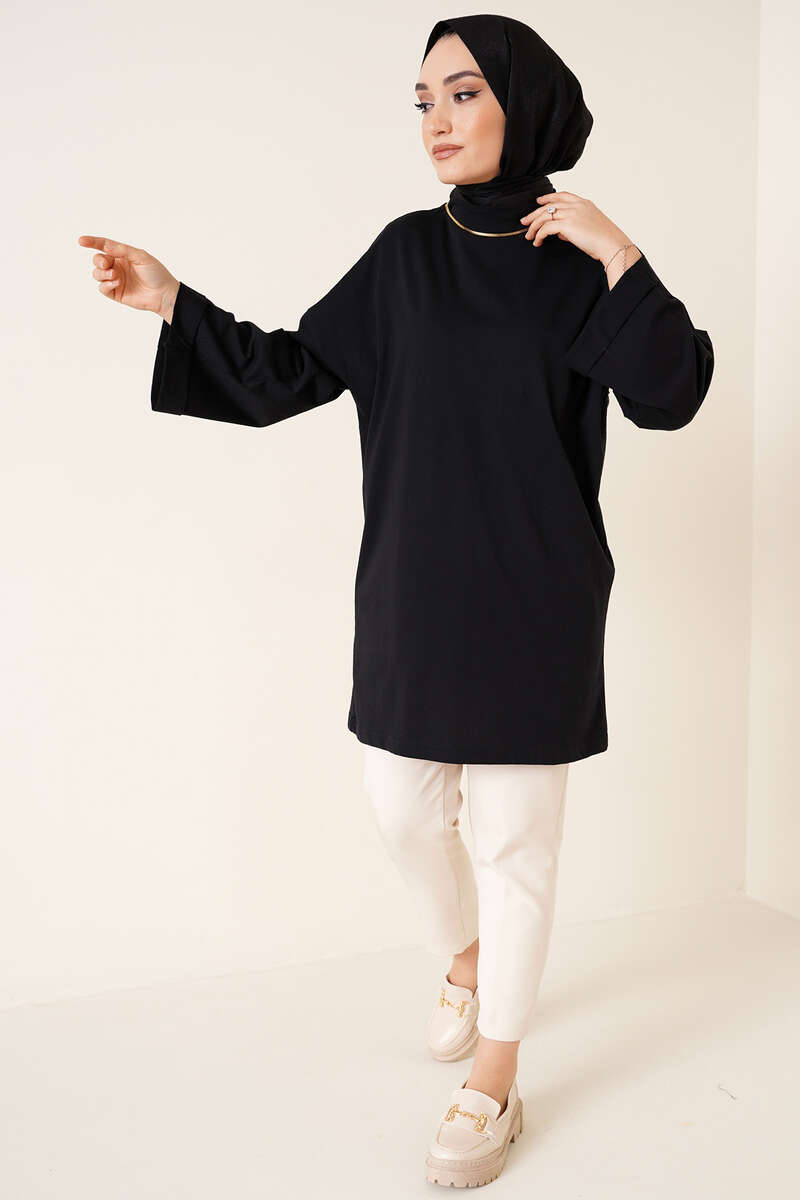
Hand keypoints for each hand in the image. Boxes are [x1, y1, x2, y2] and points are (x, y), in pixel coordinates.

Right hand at [77, 235, 179, 320]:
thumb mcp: (140, 256)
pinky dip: (106, 284)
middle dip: (99, 261)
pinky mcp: (115, 293)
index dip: (92, 242)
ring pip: (97, 274)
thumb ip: (122, 250)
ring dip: (103, 273)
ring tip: (116, 276)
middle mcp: (117, 266)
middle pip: (97, 260)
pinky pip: (102, 288)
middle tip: (107, 264)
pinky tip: (116, 283)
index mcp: (122, 255)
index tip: (81, 241)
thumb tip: (105, 245)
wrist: (164, 294)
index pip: (104, 246)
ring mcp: (115, 280)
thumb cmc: (156, 273)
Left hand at [519, 192, 634, 266]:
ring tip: (528, 235)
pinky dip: (539, 235)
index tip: (539, 201)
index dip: (548, 197)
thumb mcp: (589, 227)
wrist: (611, 244)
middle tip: (524, 221)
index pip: (562, 196)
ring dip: (533, 226)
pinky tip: (537, 242)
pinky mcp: (567, 225)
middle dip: (534, 213)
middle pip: (549, 205)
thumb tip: (559, 233)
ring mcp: (571, 213)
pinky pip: (546, 228)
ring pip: (544, 216)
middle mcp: (576, 205)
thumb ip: (574, 226)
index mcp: (584, 203)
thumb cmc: (603, 240)